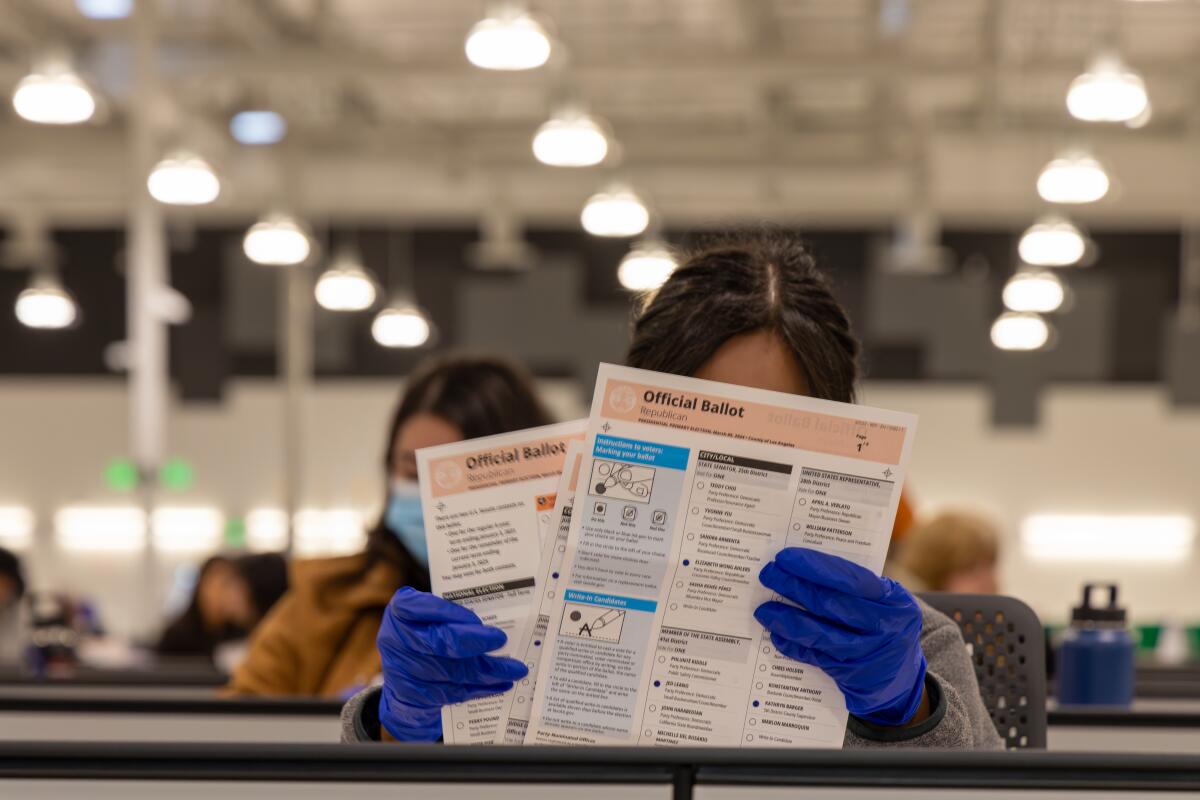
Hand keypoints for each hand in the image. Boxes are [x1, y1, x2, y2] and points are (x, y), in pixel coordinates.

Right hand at [376, 587, 527, 740]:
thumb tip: (499, 615)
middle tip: (501, 640)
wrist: (403, 681)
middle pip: (438, 641)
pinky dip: (481, 688)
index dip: (450, 614)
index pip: (422, 607)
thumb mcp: (430, 619)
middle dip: (475, 641)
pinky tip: (501, 684)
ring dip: (487, 671)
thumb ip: (453, 617)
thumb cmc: (426, 637)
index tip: (478, 619)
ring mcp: (402, 670)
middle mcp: (396, 638)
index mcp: (401, 611)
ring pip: (452, 671)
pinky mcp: (415, 696)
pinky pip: (453, 693)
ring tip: (514, 668)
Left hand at [754, 547, 926, 726]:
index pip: (850, 579)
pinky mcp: (854, 678)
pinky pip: (817, 659)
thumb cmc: (884, 625)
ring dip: (787, 620)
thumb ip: (853, 587)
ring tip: (763, 610)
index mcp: (893, 599)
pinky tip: (776, 635)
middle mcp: (885, 627)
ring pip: (820, 634)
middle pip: (830, 604)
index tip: (785, 558)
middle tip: (768, 575)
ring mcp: (869, 655)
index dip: (815, 567)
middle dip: (794, 587)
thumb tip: (801, 568)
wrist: (903, 676)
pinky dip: (794, 646)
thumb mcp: (884, 602)